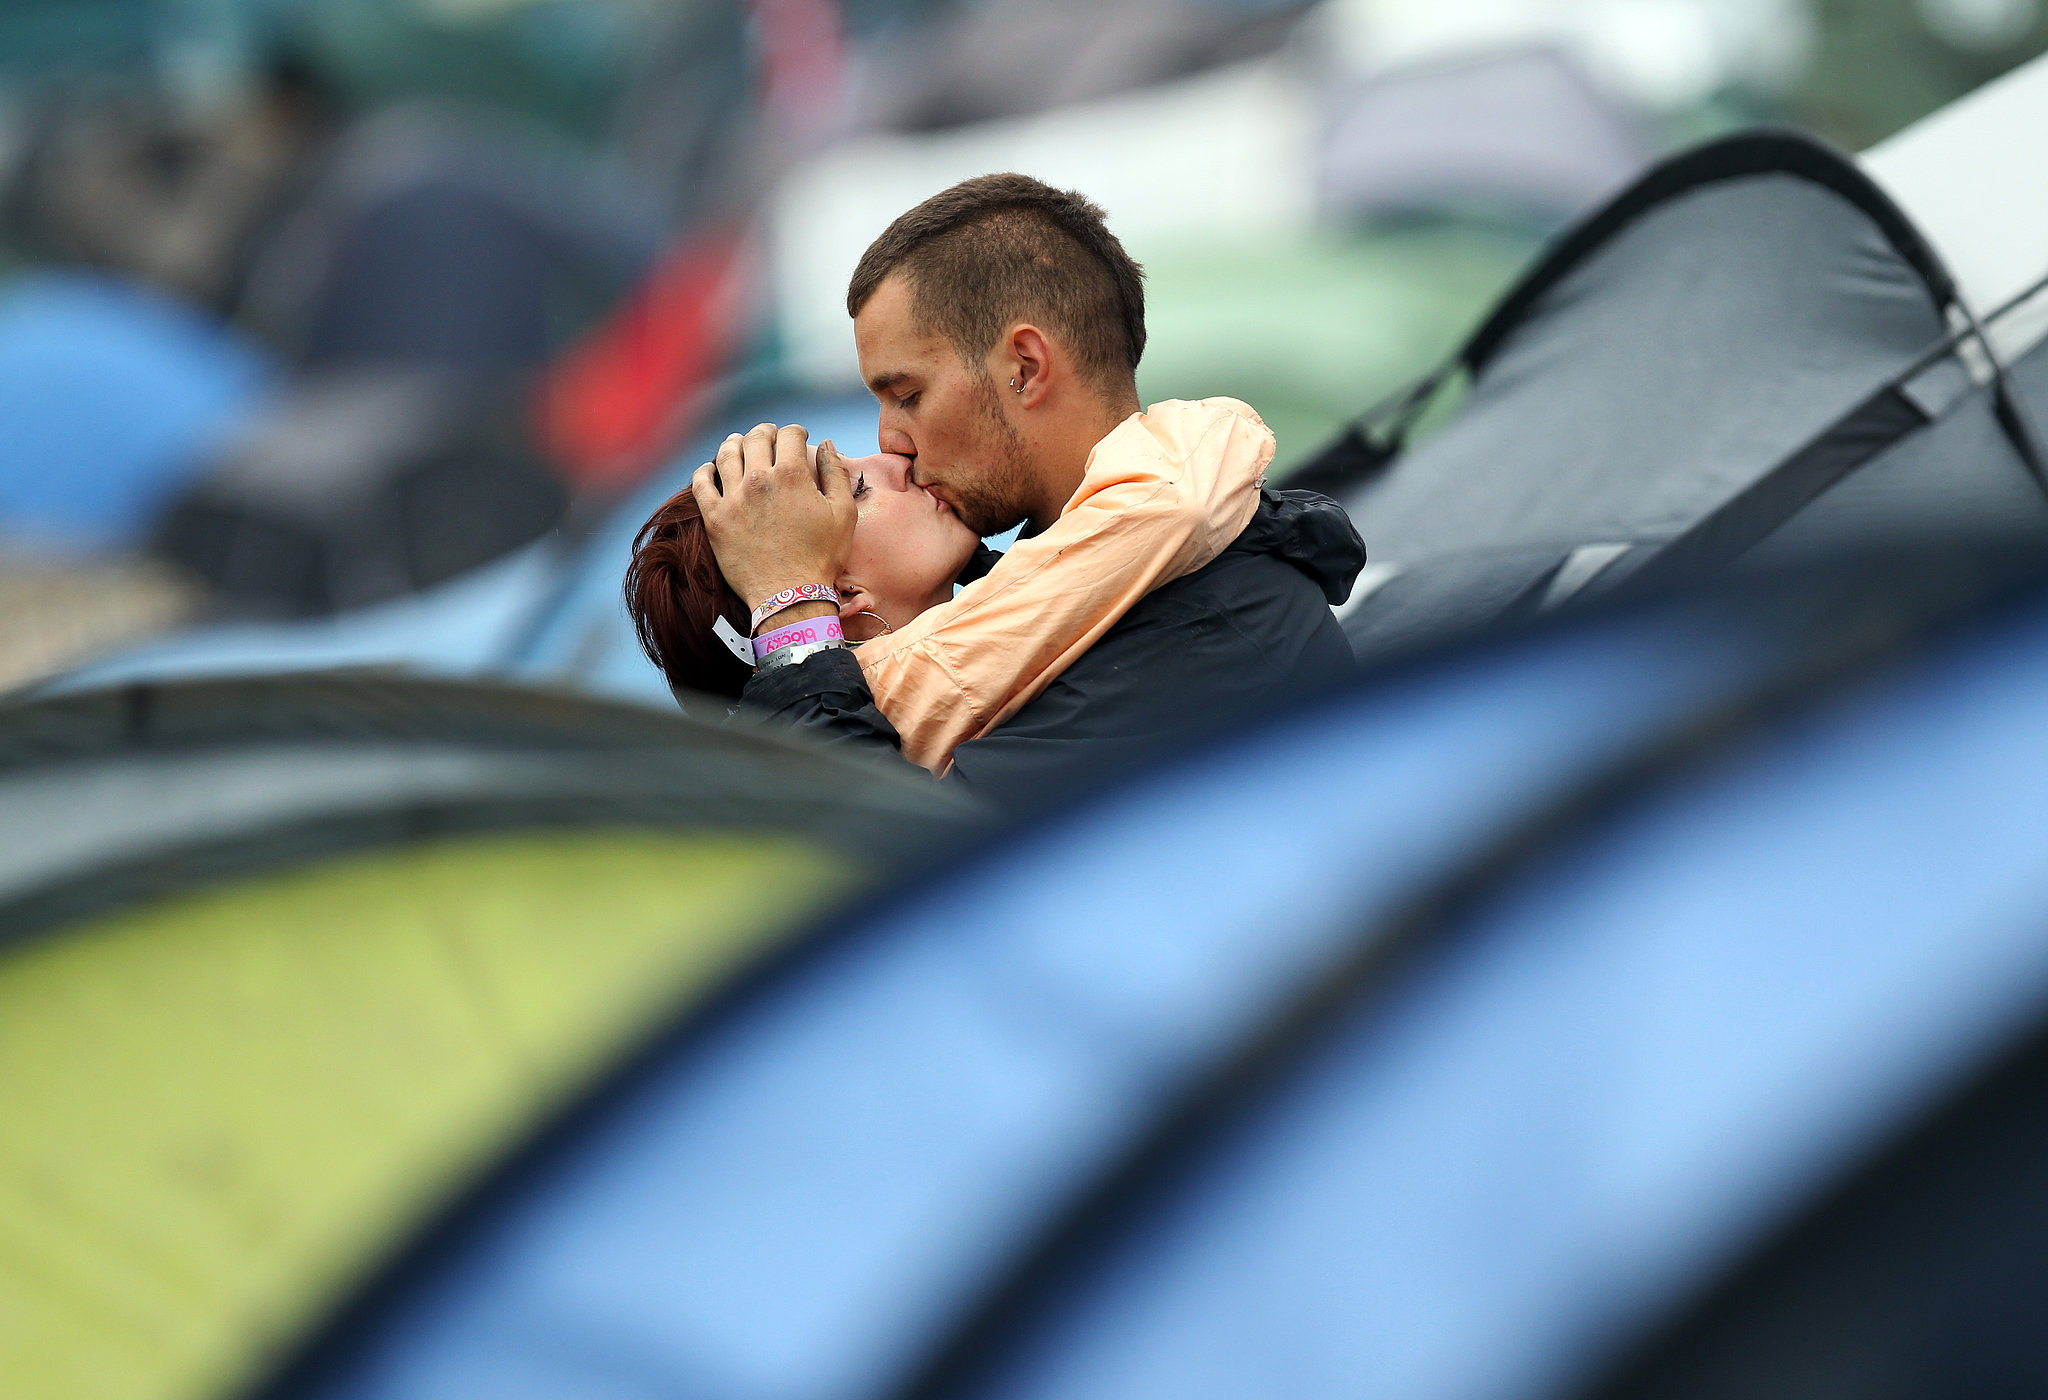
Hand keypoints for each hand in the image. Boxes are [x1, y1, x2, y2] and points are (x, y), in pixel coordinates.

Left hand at [692, 422, 855, 622]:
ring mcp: (733, 498)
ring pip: (727, 454)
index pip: (789, 435)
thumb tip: (826, 444)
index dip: (797, 431)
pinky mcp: (714, 518)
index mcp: (791, 474)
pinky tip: (711, 468)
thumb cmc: (822, 556)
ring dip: (735, 442)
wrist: (790, 595)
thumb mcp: (843, 513)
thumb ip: (835, 473)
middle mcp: (759, 479)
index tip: (799, 437)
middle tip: (769, 436)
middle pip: (756, 438)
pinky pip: (701, 482)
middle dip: (766, 432)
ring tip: (739, 443)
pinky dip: (705, 469)